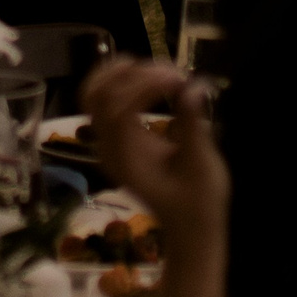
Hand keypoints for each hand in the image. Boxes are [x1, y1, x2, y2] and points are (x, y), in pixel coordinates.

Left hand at [83, 57, 227, 256]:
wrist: (189, 227)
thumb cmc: (198, 203)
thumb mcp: (202, 166)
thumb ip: (193, 126)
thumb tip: (193, 88)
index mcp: (126, 159)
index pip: (119, 109)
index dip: (146, 86)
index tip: (179, 79)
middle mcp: (108, 149)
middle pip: (97, 97)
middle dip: (131, 76)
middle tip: (170, 72)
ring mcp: (107, 144)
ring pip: (94, 95)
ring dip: (120, 74)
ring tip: (158, 69)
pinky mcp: (115, 139)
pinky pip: (102, 103)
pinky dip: (119, 82)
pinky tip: (146, 76)